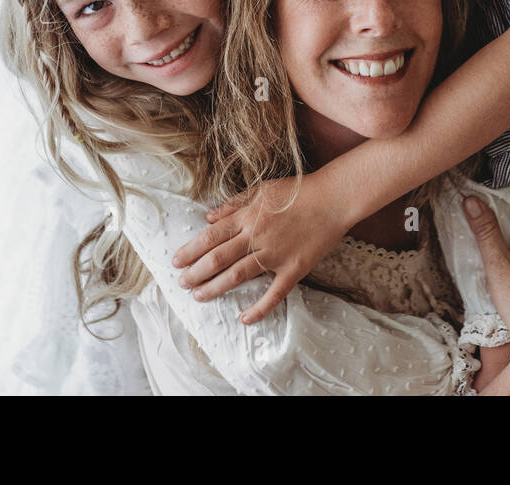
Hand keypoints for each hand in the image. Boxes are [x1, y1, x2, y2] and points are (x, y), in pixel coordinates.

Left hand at [171, 172, 351, 323]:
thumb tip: (208, 216)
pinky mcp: (293, 269)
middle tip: (182, 283)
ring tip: (199, 296)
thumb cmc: (298, 191)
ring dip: (215, 288)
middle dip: (196, 273)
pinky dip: (259, 308)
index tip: (176, 262)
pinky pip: (274, 293)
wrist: (334, 199)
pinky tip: (244, 319)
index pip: (211, 236)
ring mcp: (275, 255)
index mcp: (248, 216)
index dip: (191, 250)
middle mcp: (257, 237)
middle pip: (219, 258)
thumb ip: (234, 203)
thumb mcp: (262, 190)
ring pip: (238, 275)